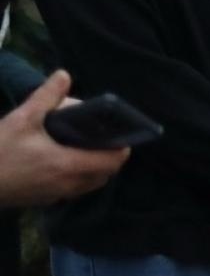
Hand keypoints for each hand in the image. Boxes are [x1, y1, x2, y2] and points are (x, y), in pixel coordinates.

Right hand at [0, 71, 127, 207]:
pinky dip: (77, 178)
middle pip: (105, 175)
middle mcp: (67, 185)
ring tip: (85, 148)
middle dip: (110, 158)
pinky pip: (72, 191)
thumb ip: (46, 97)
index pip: (112, 162)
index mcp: (68, 165)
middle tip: (103, 139)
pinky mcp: (42, 200)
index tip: (121, 135)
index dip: (122, 148)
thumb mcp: (21, 119)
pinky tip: (63, 162)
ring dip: (94, 170)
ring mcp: (55, 196)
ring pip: (89, 185)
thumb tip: (64, 75)